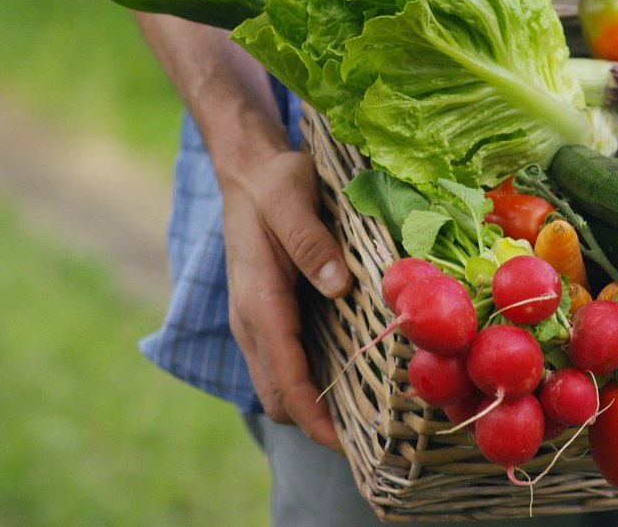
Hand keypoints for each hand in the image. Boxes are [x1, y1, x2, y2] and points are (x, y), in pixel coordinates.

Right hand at [222, 149, 351, 450]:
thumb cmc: (273, 183)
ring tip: (364, 418)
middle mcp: (250, 321)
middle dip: (315, 424)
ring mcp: (254, 321)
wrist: (247, 171)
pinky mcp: (264, 316)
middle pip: (277, 396)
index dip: (313, 418)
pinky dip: (306, 384)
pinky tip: (345, 377)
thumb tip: (337, 286)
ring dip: (310, 408)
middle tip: (370, 437)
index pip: (283, 378)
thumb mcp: (291, 198)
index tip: (347, 445)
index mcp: (258, 301)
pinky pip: (282, 364)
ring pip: (277, 385)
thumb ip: (309, 241)